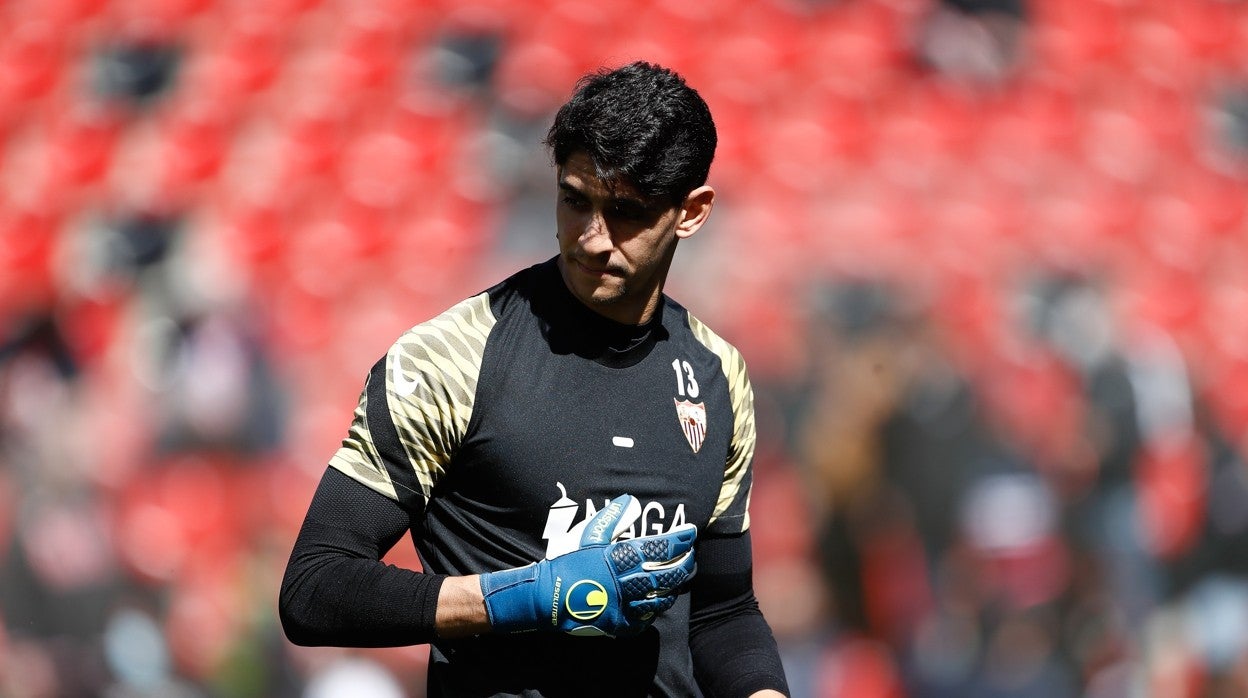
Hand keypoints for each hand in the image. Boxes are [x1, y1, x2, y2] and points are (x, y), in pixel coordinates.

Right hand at [480, 495, 696, 636]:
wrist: (547, 595)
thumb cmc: (568, 561)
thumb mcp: (588, 535)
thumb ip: (612, 519)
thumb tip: (630, 501)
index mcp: (618, 558)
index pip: (657, 548)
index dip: (678, 540)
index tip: (690, 532)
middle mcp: (624, 582)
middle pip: (665, 575)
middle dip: (683, 564)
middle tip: (691, 555)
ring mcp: (623, 606)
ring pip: (659, 598)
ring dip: (673, 587)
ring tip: (680, 577)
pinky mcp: (618, 624)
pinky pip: (645, 619)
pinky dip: (654, 609)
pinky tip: (659, 600)